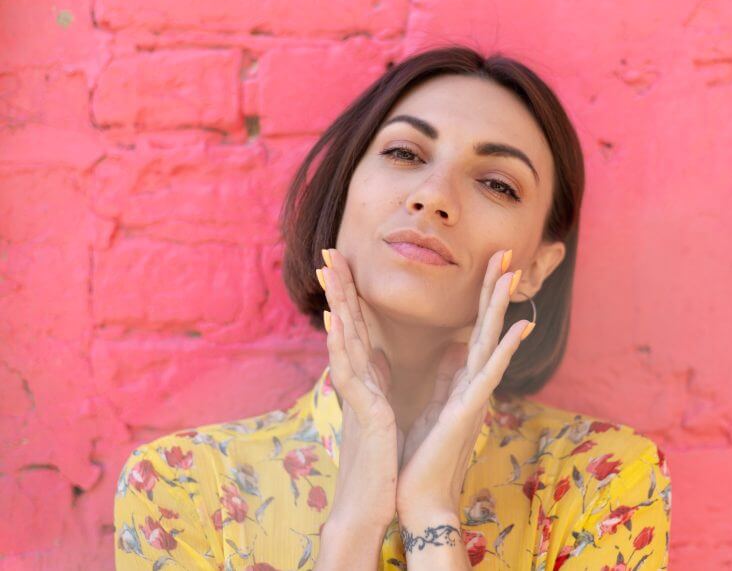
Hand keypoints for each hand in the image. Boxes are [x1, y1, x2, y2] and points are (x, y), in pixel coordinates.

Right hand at [318, 248, 401, 531]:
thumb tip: (380, 354)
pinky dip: (340, 342)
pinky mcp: (363, 410)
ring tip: (328, 270)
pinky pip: (349, 370)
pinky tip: (333, 317)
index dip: (351, 294)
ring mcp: (356, 393)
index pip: (358, 327)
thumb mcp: (381, 408)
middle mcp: (355, 380)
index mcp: (366, 377)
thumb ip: (379, 379)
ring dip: (336, 303)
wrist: (370, 501)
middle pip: (346, 325)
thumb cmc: (376, 458)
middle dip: (338, 288)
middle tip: (328, 252)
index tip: (345, 263)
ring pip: (343, 339)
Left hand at [396, 248, 534, 519]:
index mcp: (462, 380)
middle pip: (487, 327)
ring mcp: (475, 397)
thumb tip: (453, 350)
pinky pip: (489, 375)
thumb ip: (446, 378)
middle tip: (506, 253)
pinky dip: (504, 350)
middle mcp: (474, 384)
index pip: (475, 329)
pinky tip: (518, 327)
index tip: (490, 264)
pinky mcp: (468, 412)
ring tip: (512, 275)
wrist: (418, 496)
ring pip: (491, 342)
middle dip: (495, 290)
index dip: (482, 297)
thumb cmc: (423, 455)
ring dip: (501, 308)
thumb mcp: (434, 406)